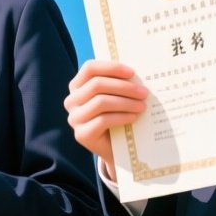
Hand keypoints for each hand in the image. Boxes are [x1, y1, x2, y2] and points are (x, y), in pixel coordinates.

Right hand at [64, 60, 146, 175]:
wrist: (116, 147)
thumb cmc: (118, 115)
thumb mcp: (116, 96)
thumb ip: (119, 83)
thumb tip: (136, 74)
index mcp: (77, 86)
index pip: (89, 68)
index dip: (111, 68)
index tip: (132, 73)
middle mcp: (71, 101)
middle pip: (96, 85)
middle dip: (124, 87)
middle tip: (144, 92)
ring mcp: (74, 118)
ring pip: (100, 102)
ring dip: (125, 102)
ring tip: (142, 106)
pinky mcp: (82, 134)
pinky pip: (103, 120)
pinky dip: (121, 117)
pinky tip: (134, 117)